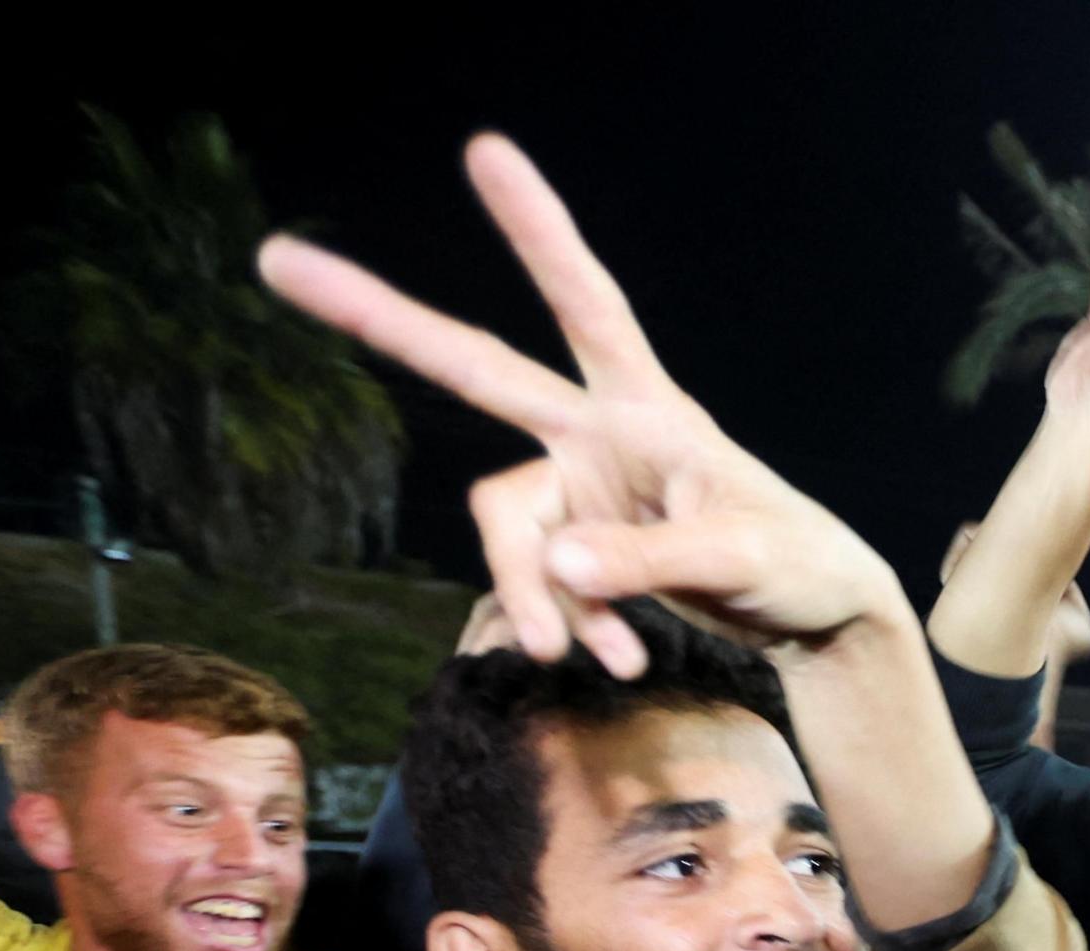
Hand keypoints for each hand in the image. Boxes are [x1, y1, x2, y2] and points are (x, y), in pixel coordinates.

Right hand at [258, 137, 919, 676]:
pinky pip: (538, 588)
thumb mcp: (739, 558)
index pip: (586, 305)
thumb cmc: (796, 561)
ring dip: (537, 598)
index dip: (537, 234)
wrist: (814, 613)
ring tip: (603, 658)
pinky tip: (618, 659)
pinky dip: (571, 626)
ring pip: (507, 533)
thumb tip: (559, 569)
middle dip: (380, 316)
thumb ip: (647, 559)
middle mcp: (595, 433)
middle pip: (476, 369)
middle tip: (275, 259)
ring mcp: (577, 488)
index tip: (486, 151)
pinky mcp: (575, 547)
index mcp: (646, 407)